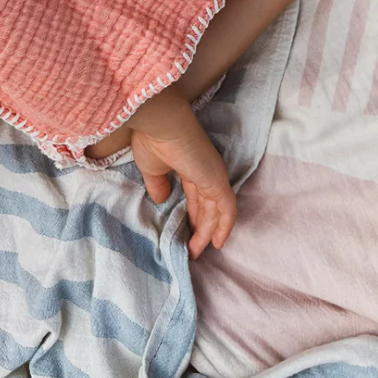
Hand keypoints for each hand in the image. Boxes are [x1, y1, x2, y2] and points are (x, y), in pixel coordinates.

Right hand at [129, 84, 235, 257]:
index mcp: (190, 166)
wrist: (160, 123)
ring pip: (216, 211)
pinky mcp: (217, 180)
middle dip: (200, 229)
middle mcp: (205, 171)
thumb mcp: (151, 169)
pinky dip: (225, 226)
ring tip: (196, 253)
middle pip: (207, 206)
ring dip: (208, 234)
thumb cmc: (152, 140)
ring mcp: (213, 175)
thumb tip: (161, 200)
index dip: (192, 216)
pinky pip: (227, 208)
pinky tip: (218, 243)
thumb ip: (158, 185)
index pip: (196, 196)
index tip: (184, 234)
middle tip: (191, 251)